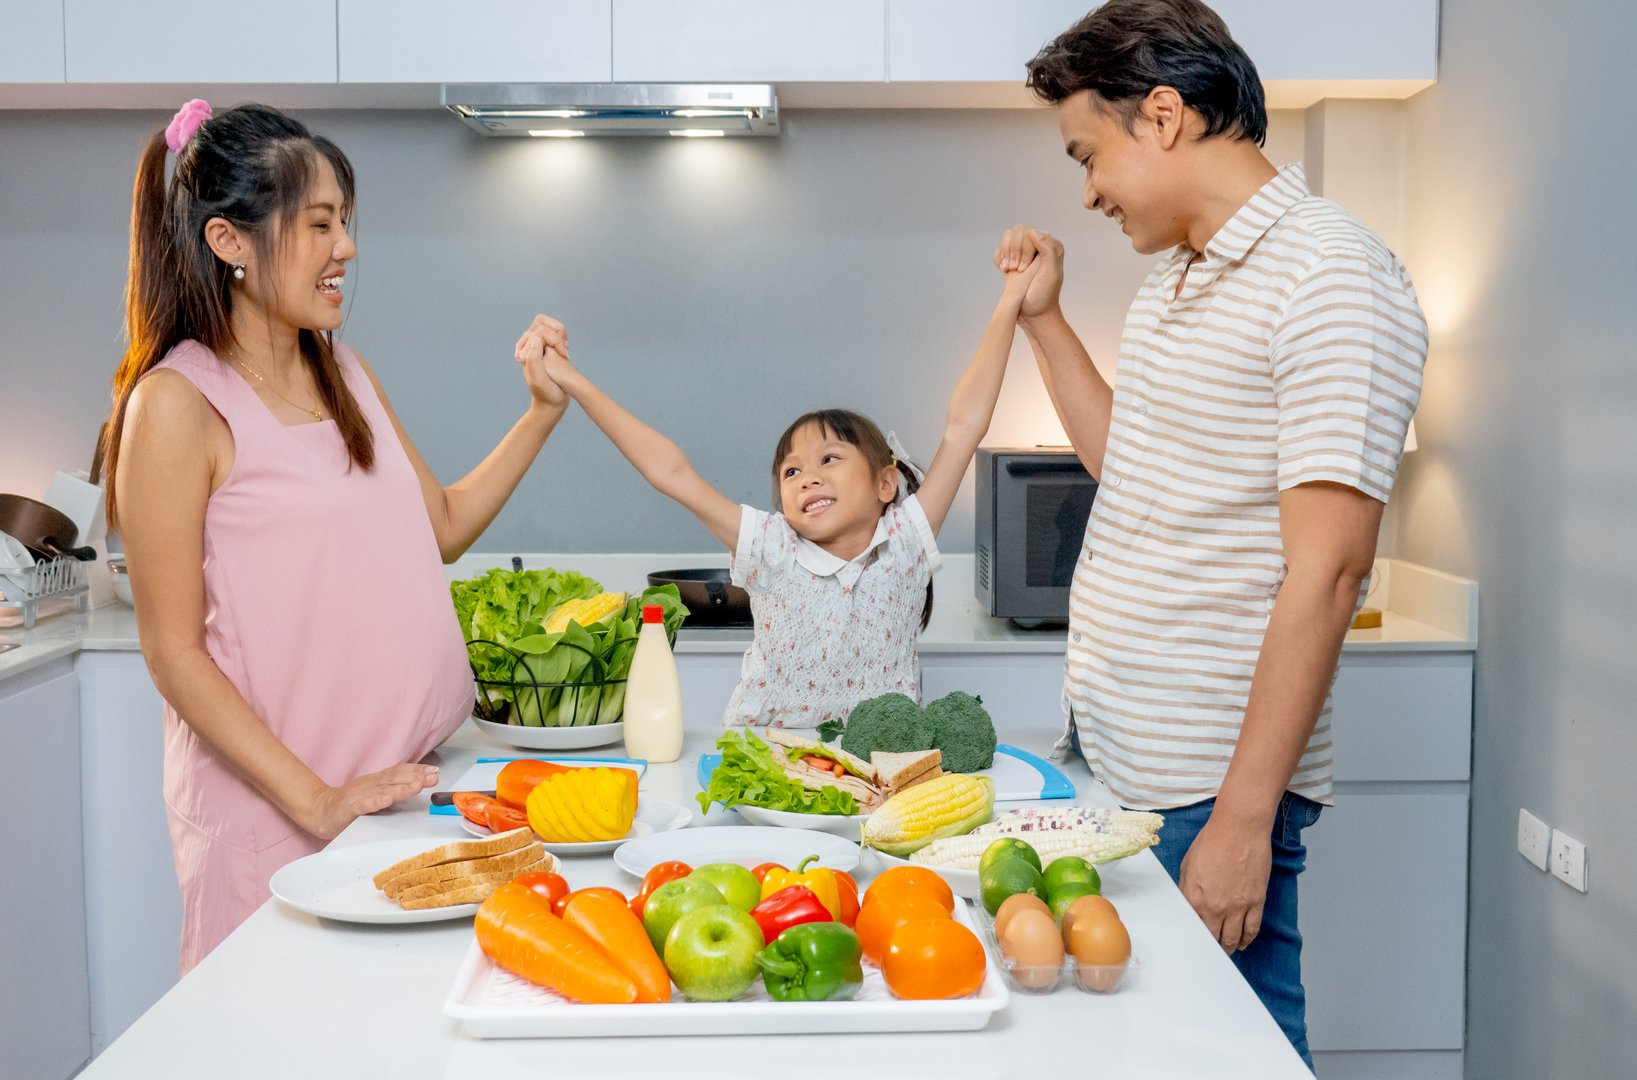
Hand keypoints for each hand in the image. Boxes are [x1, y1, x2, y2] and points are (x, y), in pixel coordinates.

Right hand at [303, 762, 438, 839]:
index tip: (435, 771)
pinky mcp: (348, 807)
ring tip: (418, 785)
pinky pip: (364, 804)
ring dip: (402, 787)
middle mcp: (370, 784)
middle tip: (433, 776)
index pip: (399, 772)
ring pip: (383, 789)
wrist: (318, 809)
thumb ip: (393, 789)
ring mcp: (359, 795)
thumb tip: (417, 784)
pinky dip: (376, 801)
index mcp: (377, 781)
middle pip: (395, 777)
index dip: (417, 770)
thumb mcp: (374, 793)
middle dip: (416, 776)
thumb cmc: (348, 804)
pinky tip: (387, 799)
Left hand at [514, 315, 569, 410]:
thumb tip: (536, 338)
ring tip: (565, 350)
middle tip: (564, 349)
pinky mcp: (547, 350)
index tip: (564, 355)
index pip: (539, 331)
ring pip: (548, 326)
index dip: (554, 339)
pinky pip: (553, 333)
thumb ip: (534, 359)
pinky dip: (561, 338)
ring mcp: (538, 348)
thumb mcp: (539, 379)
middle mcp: (530, 347)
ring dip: (559, 334)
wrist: (552, 403)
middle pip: (541, 322)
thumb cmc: (547, 393)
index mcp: (526, 352)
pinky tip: (565, 352)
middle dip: (556, 332)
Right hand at [993, 225, 1064, 321]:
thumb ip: (1048, 250)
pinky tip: (1004, 270)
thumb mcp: (1050, 274)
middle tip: (1015, 269)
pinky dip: (999, 258)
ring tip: (1008, 269)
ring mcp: (1025, 252)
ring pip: (1007, 237)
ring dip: (1005, 253)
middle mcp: (1039, 246)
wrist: (1034, 314)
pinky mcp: (1014, 260)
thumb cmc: (1044, 297)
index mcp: (1052, 246)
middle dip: (1013, 250)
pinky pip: (1001, 249)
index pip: (1030, 232)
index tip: (1022, 269)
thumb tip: (1033, 231)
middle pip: (1017, 232)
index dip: (1023, 248)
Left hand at [1177, 812, 1271, 952]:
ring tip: (1226, 950)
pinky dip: (1247, 939)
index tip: (1192, 941)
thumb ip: (1186, 888)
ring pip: (1233, 939)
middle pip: (1213, 938)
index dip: (1192, 936)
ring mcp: (1238, 907)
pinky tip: (1243, 943)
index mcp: (1194, 896)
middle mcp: (1215, 907)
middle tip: (1209, 950)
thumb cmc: (1212, 840)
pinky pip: (1252, 929)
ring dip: (1229, 947)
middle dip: (1211, 945)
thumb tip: (1188, 903)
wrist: (1240, 828)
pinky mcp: (1256, 902)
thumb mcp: (1188, 864)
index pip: (1192, 927)